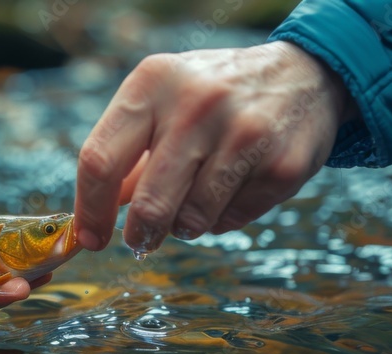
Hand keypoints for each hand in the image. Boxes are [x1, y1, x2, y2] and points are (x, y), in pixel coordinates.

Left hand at [74, 41, 356, 252]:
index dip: (89, 210)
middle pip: (147, 203)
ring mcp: (243, 133)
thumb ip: (123, 156)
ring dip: (185, 225)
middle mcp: (196, 103)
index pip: (100, 160)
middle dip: (140, 234)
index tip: (89, 239)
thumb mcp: (162, 104)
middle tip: (141, 240)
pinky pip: (231, 220)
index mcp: (153, 83)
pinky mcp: (281, 165)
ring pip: (191, 220)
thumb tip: (86, 219)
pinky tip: (235, 186)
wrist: (304, 76)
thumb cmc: (213, 97)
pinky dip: (224, 217)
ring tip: (197, 197)